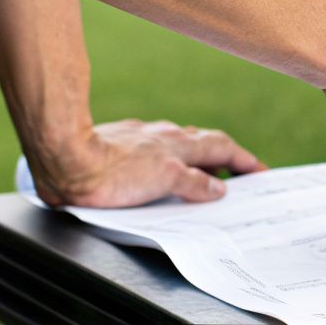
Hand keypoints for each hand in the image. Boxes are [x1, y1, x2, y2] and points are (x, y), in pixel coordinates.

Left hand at [31, 118, 265, 207]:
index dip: (244, 161)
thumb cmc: (111, 172)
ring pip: (179, 145)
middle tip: (238, 174)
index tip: (260, 172)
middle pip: (205, 143)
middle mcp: (165, 136)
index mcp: (180, 144)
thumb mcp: (164, 180)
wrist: (65, 158)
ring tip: (200, 176)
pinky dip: (167, 160)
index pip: (223, 148)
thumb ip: (194, 183)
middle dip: (225, 158)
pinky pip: (154, 150)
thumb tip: (217, 187)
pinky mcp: (120, 143)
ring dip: (195, 158)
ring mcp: (142, 137)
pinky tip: (156, 172)